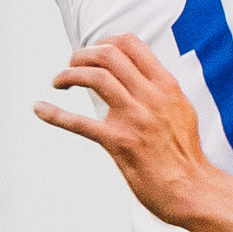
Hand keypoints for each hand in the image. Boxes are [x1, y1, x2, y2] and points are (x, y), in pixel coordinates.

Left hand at [35, 35, 216, 224]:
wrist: (193, 188)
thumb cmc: (185, 154)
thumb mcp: (181, 110)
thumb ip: (160, 91)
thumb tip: (139, 76)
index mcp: (166, 85)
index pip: (130, 44)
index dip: (104, 42)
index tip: (93, 54)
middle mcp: (151, 96)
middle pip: (109, 55)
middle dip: (82, 55)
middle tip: (72, 66)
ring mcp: (135, 118)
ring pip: (95, 77)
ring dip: (69, 74)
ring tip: (60, 82)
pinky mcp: (119, 143)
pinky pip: (80, 123)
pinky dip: (55, 114)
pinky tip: (40, 109)